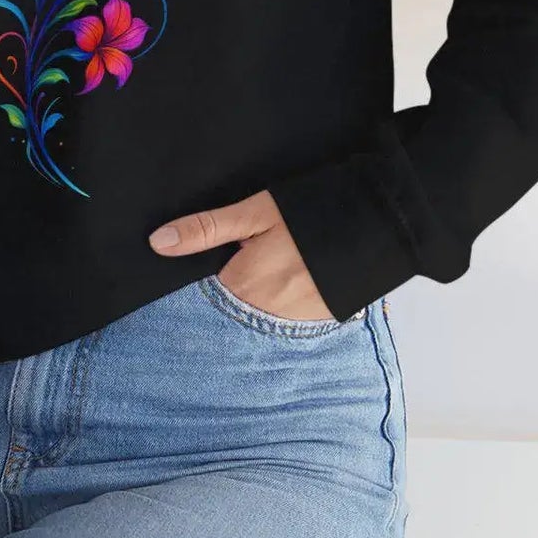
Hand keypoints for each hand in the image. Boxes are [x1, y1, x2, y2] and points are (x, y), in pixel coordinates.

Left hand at [147, 187, 334, 320]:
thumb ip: (206, 229)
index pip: (201, 301)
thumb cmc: (311, 213)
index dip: (195, 287)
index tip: (191, 281)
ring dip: (251, 304)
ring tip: (266, 274)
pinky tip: (286, 285)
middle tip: (240, 266)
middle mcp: (265, 314)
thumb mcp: (255, 213)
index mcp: (243, 286)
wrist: (379, 223)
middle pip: (228, 312)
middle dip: (222, 297)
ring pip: (255, 319)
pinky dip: (277, 308)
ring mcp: (294, 324)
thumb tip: (158, 242)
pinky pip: (283, 322)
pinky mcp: (318, 323)